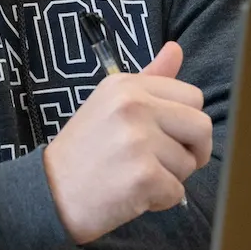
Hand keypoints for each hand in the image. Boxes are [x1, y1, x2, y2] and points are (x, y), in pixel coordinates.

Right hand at [43, 40, 211, 245]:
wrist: (49, 194)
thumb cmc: (85, 151)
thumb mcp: (110, 104)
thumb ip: (150, 78)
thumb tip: (176, 49)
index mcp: (127, 85)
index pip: (192, 97)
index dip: (185, 123)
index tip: (164, 137)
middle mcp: (133, 106)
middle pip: (201, 127)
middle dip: (190, 151)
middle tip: (161, 163)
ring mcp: (138, 141)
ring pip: (189, 163)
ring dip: (170, 178)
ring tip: (134, 177)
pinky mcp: (142, 177)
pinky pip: (178, 192)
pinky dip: (160, 200)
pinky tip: (132, 195)